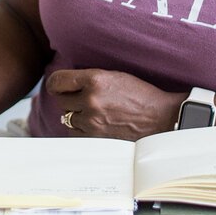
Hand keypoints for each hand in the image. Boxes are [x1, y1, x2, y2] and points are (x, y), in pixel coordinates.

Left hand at [44, 68, 180, 140]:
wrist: (160, 118)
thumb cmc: (140, 94)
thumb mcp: (114, 76)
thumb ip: (89, 79)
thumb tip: (66, 83)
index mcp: (95, 80)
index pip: (57, 81)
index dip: (55, 83)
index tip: (57, 85)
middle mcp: (91, 100)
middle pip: (61, 100)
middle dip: (68, 98)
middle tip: (80, 98)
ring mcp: (93, 122)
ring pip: (67, 118)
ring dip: (75, 114)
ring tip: (90, 111)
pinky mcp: (97, 138)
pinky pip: (75, 133)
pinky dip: (80, 129)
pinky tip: (92, 124)